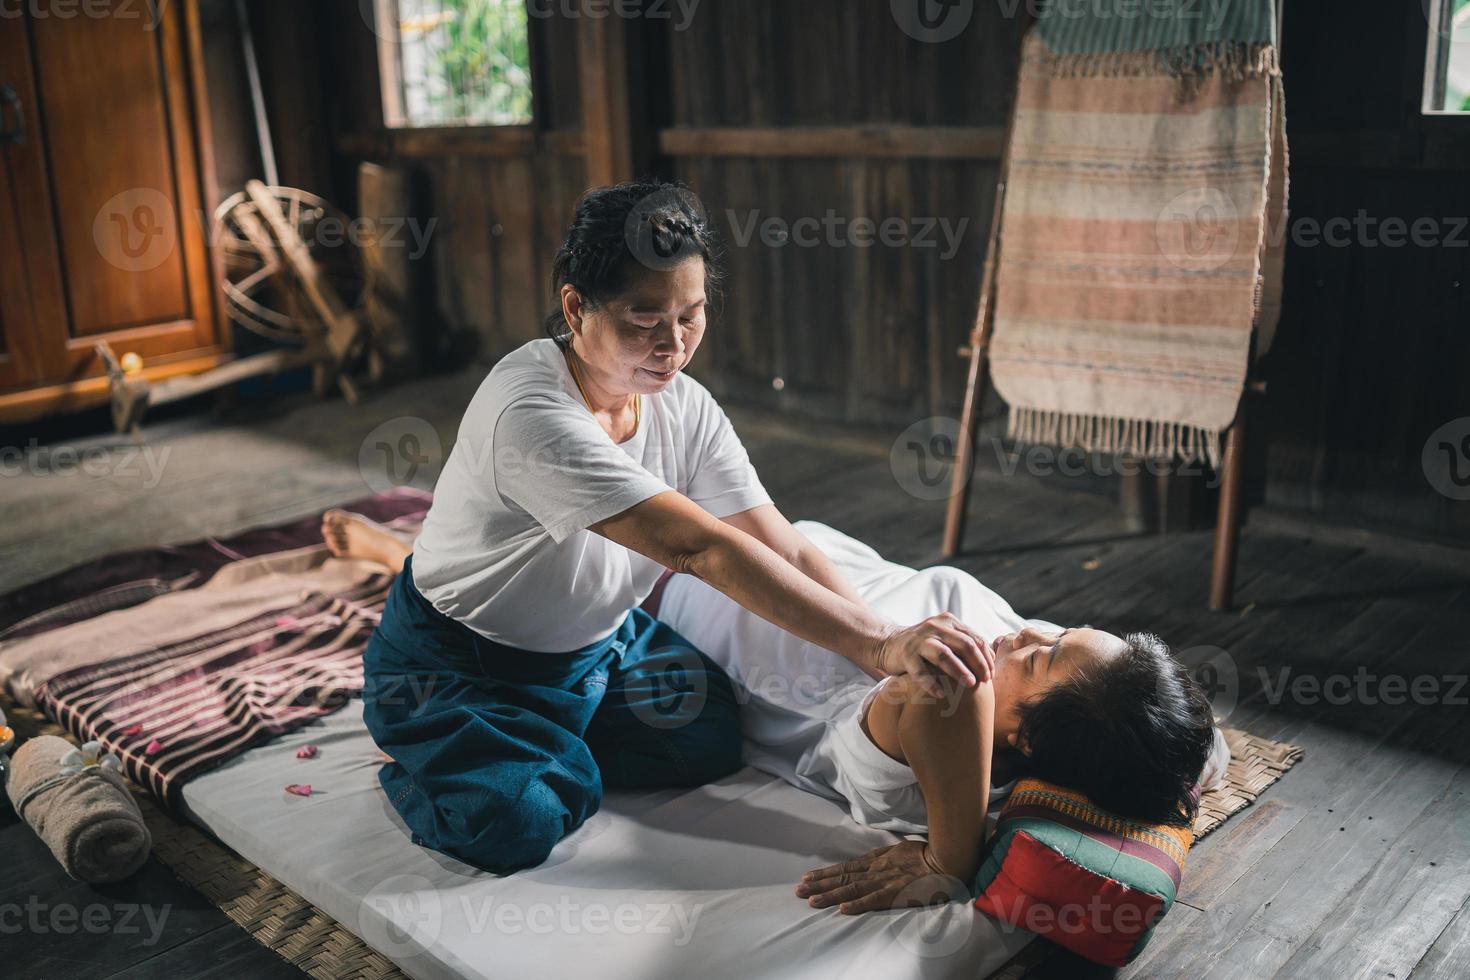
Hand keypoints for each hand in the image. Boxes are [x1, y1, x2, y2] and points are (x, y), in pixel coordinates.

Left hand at [795, 841, 965, 914]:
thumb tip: (872, 859)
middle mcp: (876, 870)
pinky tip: (841, 909)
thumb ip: (884, 856)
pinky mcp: (895, 893)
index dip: (825, 872)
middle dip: (819, 884)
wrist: (946, 859)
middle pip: (842, 877)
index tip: (807, 876)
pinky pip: (872, 900)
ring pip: (851, 888)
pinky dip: (856, 904)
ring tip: (810, 900)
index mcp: (877, 860)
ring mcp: (884, 881)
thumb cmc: (926, 854)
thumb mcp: (899, 850)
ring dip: (829, 894)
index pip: (845, 867)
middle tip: (797, 890)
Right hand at [874, 613, 993, 697]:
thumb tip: (992, 657)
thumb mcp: (945, 638)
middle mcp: (935, 628)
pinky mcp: (906, 655)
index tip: (991, 674)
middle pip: (964, 644)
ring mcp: (919, 641)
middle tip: (985, 680)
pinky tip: (941, 694)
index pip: (974, 638)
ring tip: (970, 684)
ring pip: (944, 655)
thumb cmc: (924, 646)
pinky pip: (920, 672)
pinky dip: (932, 684)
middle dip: (978, 663)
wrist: (888, 644)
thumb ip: (965, 643)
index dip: (985, 657)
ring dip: (960, 670)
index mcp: (948, 622)